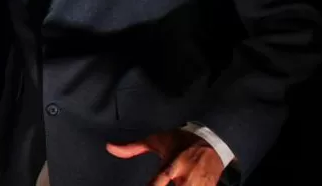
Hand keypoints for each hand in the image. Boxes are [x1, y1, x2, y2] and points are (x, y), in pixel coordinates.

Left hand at [107, 129, 223, 185]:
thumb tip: (109, 147)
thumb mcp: (157, 141)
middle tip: (162, 185)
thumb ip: (133, 148)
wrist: (212, 141)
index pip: (158, 182)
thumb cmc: (180, 141)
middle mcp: (186, 177)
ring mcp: (200, 185)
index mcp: (172, 165)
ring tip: (170, 185)